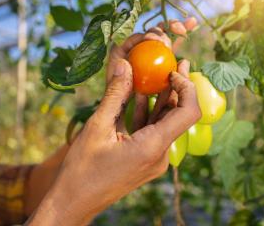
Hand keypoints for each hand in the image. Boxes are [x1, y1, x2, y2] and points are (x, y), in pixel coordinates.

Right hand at [28, 46, 200, 225]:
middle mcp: (159, 155)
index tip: (172, 70)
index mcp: (152, 147)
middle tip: (172, 62)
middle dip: (175, 87)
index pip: (188, 112)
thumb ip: (114, 95)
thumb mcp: (96, 127)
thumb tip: (124, 65)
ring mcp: (153, 159)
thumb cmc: (82, 169)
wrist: (75, 201)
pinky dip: (147, 113)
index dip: (186, 87)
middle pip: (178, 115)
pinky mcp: (144, 159)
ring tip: (155, 73)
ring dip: (160, 99)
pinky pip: (152, 131)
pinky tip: (139, 95)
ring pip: (164, 123)